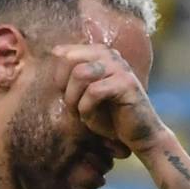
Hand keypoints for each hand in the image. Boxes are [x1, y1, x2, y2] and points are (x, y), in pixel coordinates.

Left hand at [51, 41, 165, 154]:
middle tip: (72, 107)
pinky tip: (91, 119)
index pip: (63, 53)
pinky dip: (86, 109)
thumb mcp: (83, 95)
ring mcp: (119, 67)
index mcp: (98, 53)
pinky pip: (93, 91)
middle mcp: (109, 55)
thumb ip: (70, 78)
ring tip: (81, 114)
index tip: (68, 97)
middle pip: (69, 58)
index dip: (58, 78)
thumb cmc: (109, 117)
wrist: (138, 135)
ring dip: (73, 99)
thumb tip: (51, 57)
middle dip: (64, 86)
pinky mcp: (126, 84)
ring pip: (80, 74)